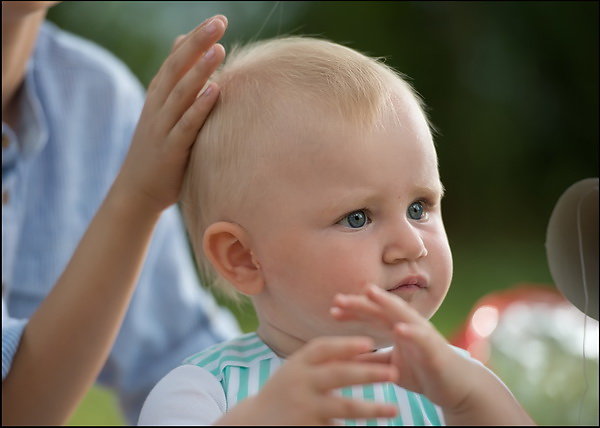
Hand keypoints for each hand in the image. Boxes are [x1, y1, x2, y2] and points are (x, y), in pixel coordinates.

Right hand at [114, 15, 226, 212]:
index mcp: (159, 96)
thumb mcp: (163, 111)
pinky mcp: (171, 150)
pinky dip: (199, 108)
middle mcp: (158, 107)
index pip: (177, 59)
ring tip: (219, 49)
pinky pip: (186, 126)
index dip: (195, 39)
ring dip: (200, 71)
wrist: (137, 190)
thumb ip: (175, 79)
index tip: (217, 19)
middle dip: (198, 44)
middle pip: (177, 69)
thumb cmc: (158, 149)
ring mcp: (163, 128)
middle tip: (219, 22)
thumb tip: (184, 43)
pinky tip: (215, 91)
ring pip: (181, 94)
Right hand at [218, 336, 397, 425]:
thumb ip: (327, 361)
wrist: (255, 423)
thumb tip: (368, 349)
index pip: (323, 348)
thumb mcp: (299, 370)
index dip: (346, 344)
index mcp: (298, 364)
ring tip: (395, 409)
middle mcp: (300, 383)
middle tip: (394, 372)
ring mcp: (304, 408)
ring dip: (372, 408)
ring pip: (344, 406)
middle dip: (368, 373)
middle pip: (338, 375)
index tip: (371, 343)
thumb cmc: (286, 390)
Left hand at [331, 284, 477, 412]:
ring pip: (403, 314)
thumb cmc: (424, 372)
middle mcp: (409, 325)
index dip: (354, 311)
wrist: (457, 387)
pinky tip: (399, 328)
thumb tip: (343, 358)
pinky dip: (411, 331)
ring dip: (386, 303)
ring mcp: (423, 334)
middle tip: (338, 298)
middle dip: (361, 303)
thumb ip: (371, 359)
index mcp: (398, 327)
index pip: (372, 314)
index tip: (333, 309)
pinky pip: (423, 338)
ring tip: (370, 293)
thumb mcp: (390, 366)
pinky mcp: (436, 349)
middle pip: (382, 309)